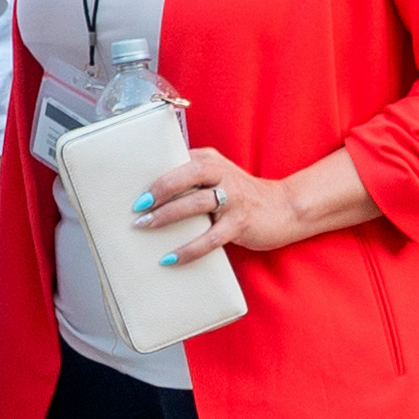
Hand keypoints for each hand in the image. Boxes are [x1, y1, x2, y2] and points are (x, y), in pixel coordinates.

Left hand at [134, 151, 315, 263]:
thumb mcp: (218, 175)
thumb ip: (190, 175)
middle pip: (186, 176)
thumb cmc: (242, 194)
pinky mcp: (240, 224)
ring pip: (195, 204)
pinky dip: (188, 249)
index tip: (133, 188)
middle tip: (138, 207)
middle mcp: (222, 174)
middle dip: (159, 191)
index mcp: (211, 161)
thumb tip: (151, 191)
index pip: (178, 160)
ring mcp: (233, 199)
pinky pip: (209, 238)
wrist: (285, 208)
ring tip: (146, 227)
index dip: (155, 174)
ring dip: (167, 216)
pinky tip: (170, 258)